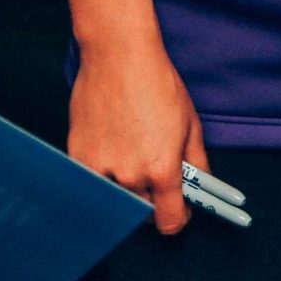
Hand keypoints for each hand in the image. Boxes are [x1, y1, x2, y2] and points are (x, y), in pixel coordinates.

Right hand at [68, 39, 209, 235]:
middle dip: (154, 202)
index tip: (179, 210)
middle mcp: (129, 176)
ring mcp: (100, 169)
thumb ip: (197, 161)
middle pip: (143, 213)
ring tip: (133, 158)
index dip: (178, 219)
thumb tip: (202, 186)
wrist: (118, 57)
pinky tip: (112, 151)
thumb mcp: (190, 124)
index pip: (169, 222)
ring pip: (117, 199)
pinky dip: (104, 177)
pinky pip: (93, 184)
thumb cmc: (159, 85)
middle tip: (157, 180)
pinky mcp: (77, 159)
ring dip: (127, 190)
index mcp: (162, 169)